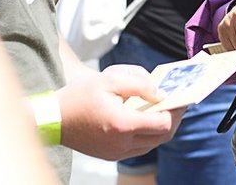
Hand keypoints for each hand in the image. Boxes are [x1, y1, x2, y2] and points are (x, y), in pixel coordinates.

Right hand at [57, 64, 183, 160]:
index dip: (176, 110)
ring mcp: (116, 153)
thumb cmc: (81, 94)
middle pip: (162, 136)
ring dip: (162, 127)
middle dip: (173, 118)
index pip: (162, 123)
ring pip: (153, 143)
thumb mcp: (111, 78)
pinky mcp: (112, 156)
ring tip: (165, 108)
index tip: (182, 97)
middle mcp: (121, 144)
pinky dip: (149, 134)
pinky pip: (140, 147)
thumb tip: (162, 93)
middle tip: (178, 102)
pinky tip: (148, 117)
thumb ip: (140, 83)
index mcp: (122, 124)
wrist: (53, 117)